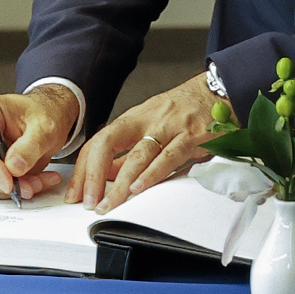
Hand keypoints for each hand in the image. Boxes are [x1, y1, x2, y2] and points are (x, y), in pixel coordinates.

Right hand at [0, 84, 79, 200]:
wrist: (43, 120)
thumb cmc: (40, 114)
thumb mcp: (45, 126)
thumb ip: (30, 146)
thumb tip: (13, 167)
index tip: (9, 183)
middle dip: (4, 182)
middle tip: (33, 185)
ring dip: (7, 190)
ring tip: (36, 182)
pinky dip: (5, 193)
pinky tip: (27, 184)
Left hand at [68, 73, 228, 213]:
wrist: (217, 91)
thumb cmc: (184, 109)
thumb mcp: (151, 124)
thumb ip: (129, 150)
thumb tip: (106, 175)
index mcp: (133, 119)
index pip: (98, 142)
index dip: (84, 169)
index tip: (77, 193)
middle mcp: (146, 120)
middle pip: (109, 143)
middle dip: (94, 175)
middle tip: (88, 201)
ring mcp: (168, 127)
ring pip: (137, 155)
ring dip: (120, 183)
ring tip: (109, 203)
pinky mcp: (190, 135)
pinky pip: (168, 156)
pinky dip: (152, 173)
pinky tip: (140, 188)